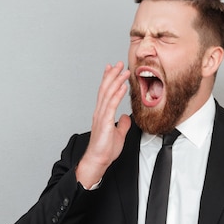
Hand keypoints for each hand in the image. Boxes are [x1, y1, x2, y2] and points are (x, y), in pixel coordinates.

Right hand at [76, 62, 130, 187]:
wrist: (98, 160)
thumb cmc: (105, 150)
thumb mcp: (118, 134)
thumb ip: (121, 125)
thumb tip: (125, 117)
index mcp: (102, 114)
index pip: (105, 93)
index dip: (108, 80)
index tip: (112, 69)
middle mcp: (100, 112)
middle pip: (105, 89)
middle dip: (112, 75)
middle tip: (118, 64)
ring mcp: (101, 116)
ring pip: (108, 94)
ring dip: (116, 80)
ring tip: (123, 71)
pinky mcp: (105, 122)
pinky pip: (111, 104)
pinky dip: (117, 93)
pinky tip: (122, 86)